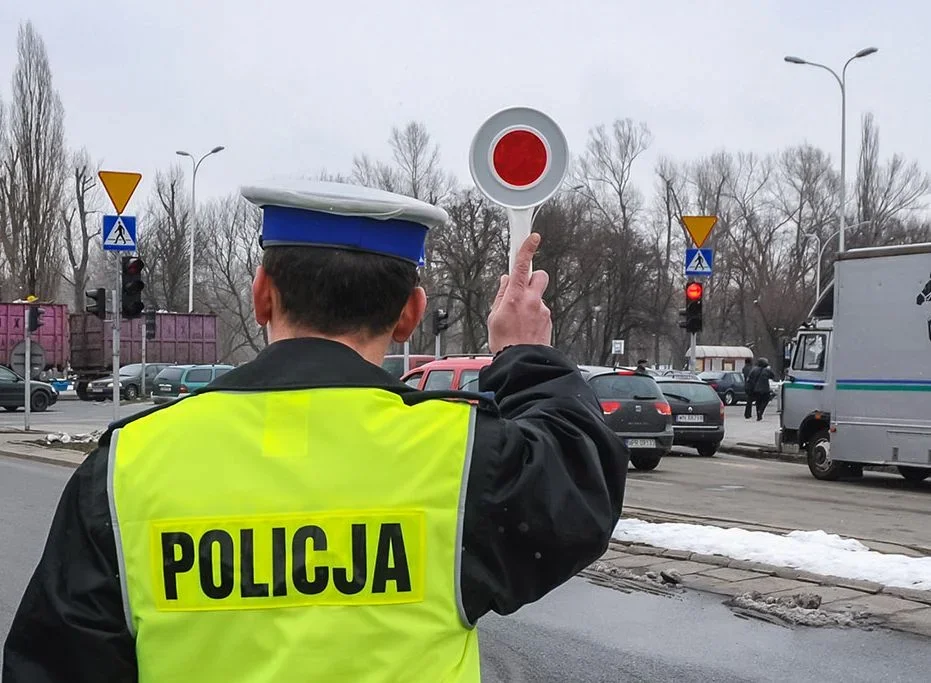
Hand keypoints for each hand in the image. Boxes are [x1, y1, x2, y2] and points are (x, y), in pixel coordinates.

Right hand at [488, 233, 551, 352]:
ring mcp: (543, 310)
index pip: (522, 265)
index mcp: (515, 296)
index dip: (527, 248)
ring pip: (539, 295)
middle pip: (539, 275)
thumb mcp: (494, 316)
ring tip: (520, 317)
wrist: (521, 361)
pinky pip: (541, 310)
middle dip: (532, 277)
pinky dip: (535, 315)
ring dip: (532, 300)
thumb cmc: (505, 341)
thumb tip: (505, 282)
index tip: (532, 238)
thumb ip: (501, 295)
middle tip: (523, 287)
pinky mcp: (549, 320)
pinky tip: (526, 327)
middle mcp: (532, 300)